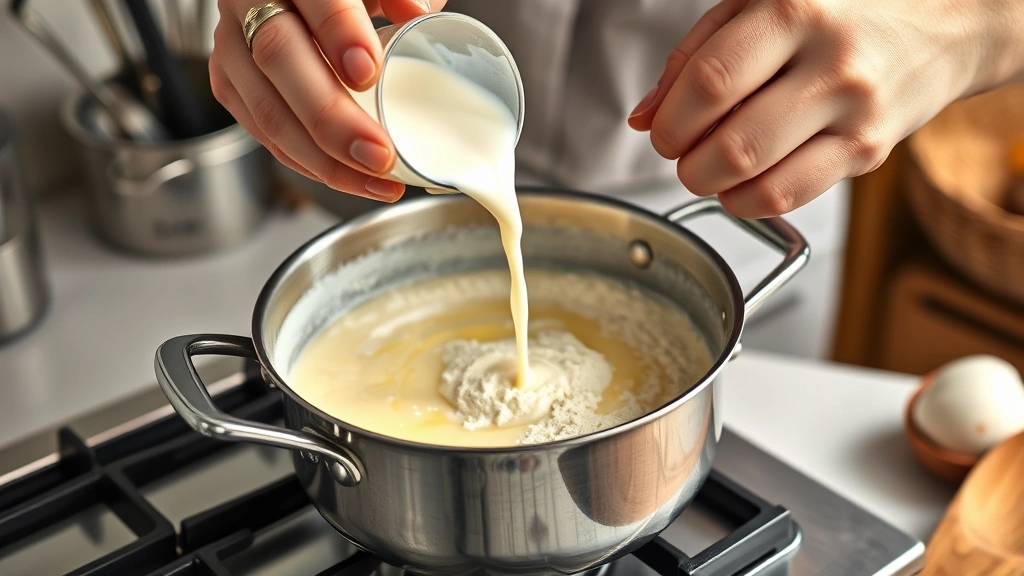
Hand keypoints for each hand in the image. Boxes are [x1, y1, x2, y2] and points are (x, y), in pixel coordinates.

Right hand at [210, 0, 445, 201]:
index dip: (339, 33)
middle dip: (330, 117)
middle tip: (378, 153)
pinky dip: (309, 163)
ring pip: (266, 108)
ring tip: (377, 179)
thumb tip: (418, 15)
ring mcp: (234, 46)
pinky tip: (350, 178)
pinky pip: (264, 134)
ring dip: (323, 156)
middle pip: (278, 57)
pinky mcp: (232, 84)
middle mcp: (250, 2)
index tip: (369, 72)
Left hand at [628, 0, 1023, 217]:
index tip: (662, 128)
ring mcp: (857, 113)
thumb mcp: (758, 3)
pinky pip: (790, 197)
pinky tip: (741, 183)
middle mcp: (832, 63)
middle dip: (686, 161)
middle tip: (682, 152)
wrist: (942, 21)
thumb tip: (645, 114)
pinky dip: (746, 202)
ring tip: (709, 167)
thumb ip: (694, 54)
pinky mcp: (870, 151)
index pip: (711, 82)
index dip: (671, 120)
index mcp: (796, 10)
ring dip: (713, 186)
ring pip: (759, 180)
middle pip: (731, 143)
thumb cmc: (840, 9)